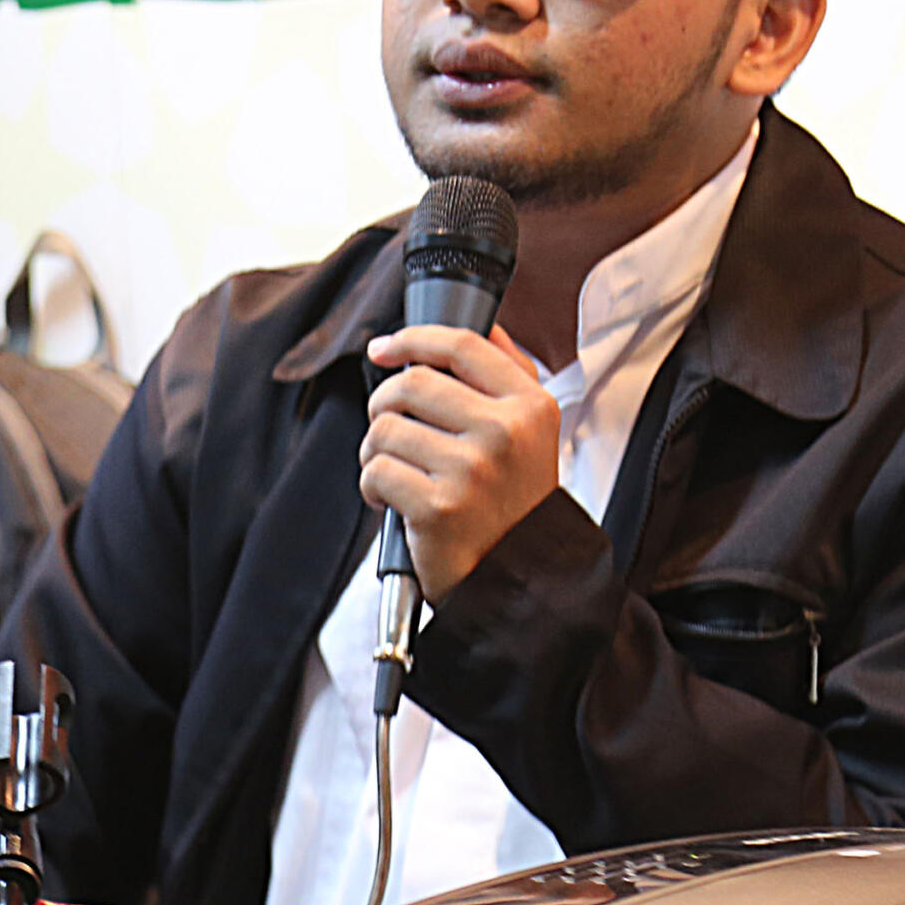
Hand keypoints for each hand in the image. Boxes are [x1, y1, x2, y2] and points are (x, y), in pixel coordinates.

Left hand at [359, 324, 561, 601]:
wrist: (517, 578)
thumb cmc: (514, 504)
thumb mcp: (533, 434)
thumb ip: (509, 376)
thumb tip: (480, 325)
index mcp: (530, 406)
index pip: (461, 345)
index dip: (412, 339)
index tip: (385, 349)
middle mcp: (505, 433)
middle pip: (411, 384)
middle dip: (384, 404)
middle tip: (388, 426)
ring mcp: (472, 470)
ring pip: (385, 428)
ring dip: (376, 450)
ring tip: (395, 469)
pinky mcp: (438, 507)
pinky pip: (376, 471)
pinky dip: (371, 485)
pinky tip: (390, 499)